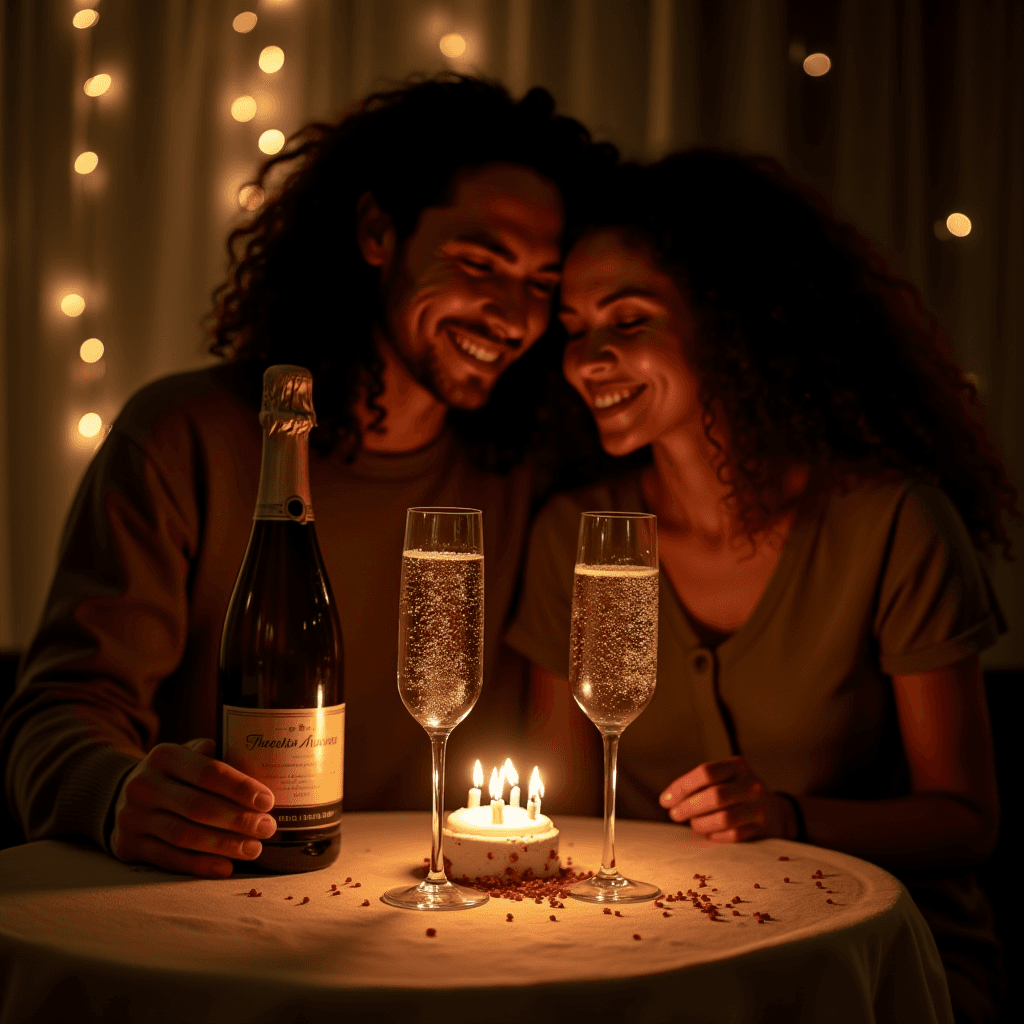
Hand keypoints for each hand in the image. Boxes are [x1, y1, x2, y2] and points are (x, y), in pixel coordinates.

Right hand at [109, 738, 276, 877]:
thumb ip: (219, 758)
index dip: (240, 788)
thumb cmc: (175, 775)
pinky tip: (226, 867)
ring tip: (253, 849)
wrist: (123, 795)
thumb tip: (265, 771)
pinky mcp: (128, 845)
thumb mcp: (190, 755)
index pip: (208, 772)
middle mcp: (143, 785)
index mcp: (164, 756)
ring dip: (224, 845)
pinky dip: (200, 865)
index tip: (267, 801)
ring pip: (184, 836)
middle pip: (198, 807)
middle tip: (267, 828)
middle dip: (238, 820)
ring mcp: (132, 817)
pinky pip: (169, 859)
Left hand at [659, 756, 793, 841]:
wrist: (773, 810)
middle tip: (675, 815)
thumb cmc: (734, 791)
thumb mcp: (722, 778)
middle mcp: (751, 785)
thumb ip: (697, 784)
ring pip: (724, 818)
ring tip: (692, 824)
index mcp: (737, 766)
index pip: (706, 773)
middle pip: (715, 796)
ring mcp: (758, 807)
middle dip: (688, 808)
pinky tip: (708, 833)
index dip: (682, 787)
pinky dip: (714, 835)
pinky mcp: (760, 828)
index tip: (665, 801)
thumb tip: (667, 799)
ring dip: (700, 824)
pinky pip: (732, 835)